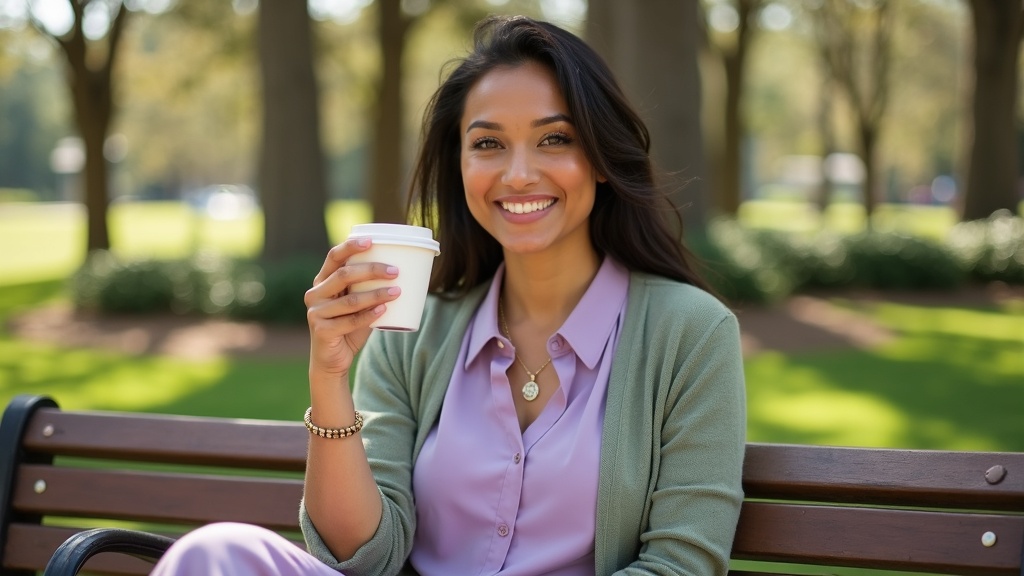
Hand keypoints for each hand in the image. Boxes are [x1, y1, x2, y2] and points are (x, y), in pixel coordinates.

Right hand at [305, 238, 400, 377]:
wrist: (332, 360)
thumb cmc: (348, 327)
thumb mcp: (356, 304)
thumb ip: (367, 289)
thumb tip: (401, 274)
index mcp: (322, 281)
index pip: (333, 257)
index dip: (350, 246)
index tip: (371, 241)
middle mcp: (315, 293)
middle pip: (344, 275)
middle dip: (372, 270)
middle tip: (395, 271)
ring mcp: (316, 312)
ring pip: (350, 300)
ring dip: (376, 294)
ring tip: (397, 292)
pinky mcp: (321, 330)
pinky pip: (349, 321)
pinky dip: (369, 315)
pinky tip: (383, 311)